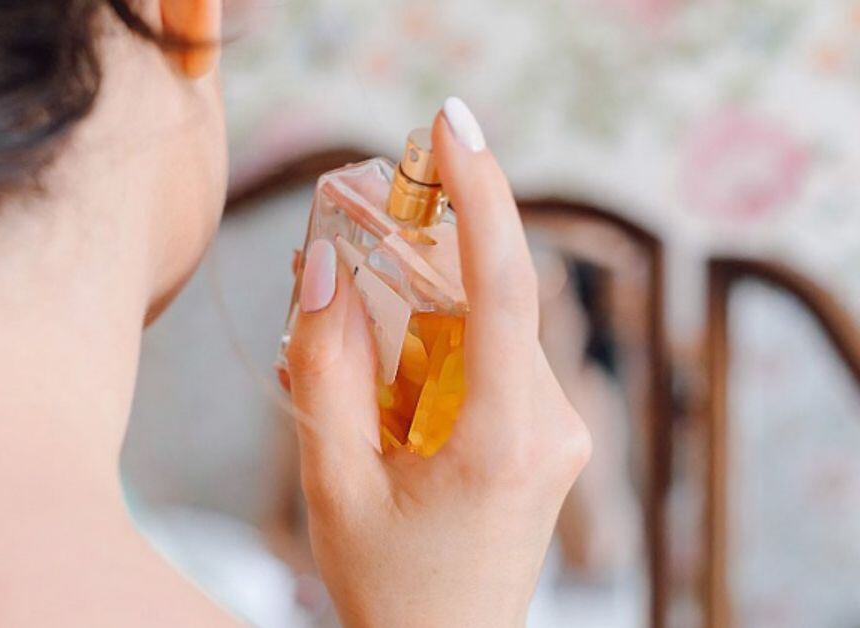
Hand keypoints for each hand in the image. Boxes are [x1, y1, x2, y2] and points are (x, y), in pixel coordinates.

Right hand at [284, 97, 590, 627]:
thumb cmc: (391, 587)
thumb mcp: (333, 481)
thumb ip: (324, 369)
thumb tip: (319, 269)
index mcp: (500, 440)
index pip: (504, 287)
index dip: (480, 196)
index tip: (452, 127)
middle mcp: (550, 427)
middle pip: (488, 297)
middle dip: (422, 254)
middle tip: (355, 224)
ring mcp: (557, 432)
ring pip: (487, 326)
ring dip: (418, 312)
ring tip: (343, 353)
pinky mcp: (547, 436)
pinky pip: (491, 359)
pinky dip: (434, 348)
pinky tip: (380, 387)